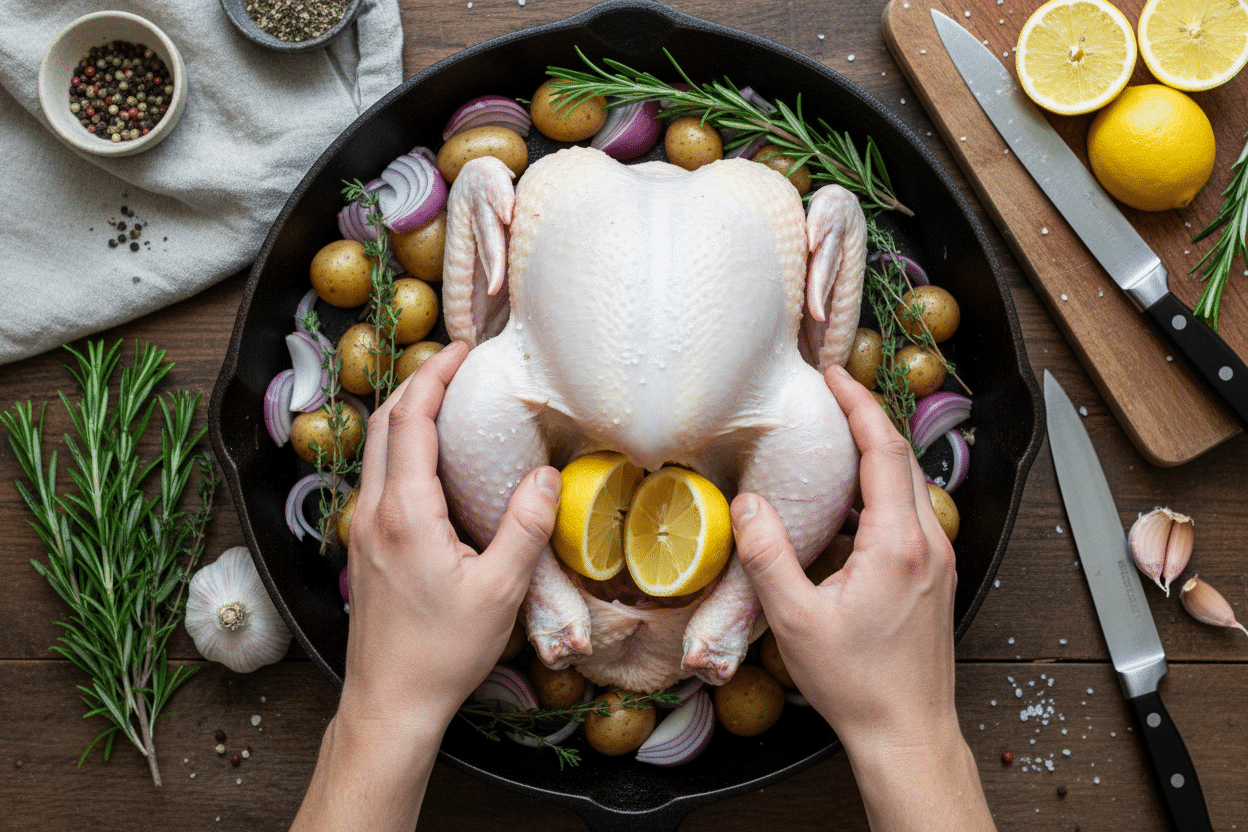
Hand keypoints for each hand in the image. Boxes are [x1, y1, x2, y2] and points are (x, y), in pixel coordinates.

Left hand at [293, 342, 559, 831]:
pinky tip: (430, 459)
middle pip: (382, 422)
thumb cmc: (444, 651)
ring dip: (404, 413)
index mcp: (405, 512)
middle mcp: (373, 511)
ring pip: (374, 449)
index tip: (461, 350)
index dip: (434, 376)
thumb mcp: (500, 590)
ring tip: (444, 399)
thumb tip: (547, 477)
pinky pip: (377, 476)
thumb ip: (525, 527)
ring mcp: (362, 529)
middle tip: (454, 364)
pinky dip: (400, 446)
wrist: (390, 700)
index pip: (410, 420)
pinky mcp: (363, 547)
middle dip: (415, 383)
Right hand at [732, 366, 991, 831]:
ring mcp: (938, 562)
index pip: (885, 451)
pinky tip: (846, 509)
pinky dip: (880, 493)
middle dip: (867, 420)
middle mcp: (928, 544)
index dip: (859, 406)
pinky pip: (910, 515)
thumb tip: (747, 504)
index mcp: (898, 544)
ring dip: (875, 457)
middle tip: (829, 398)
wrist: (908, 732)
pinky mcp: (935, 578)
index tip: (833, 377)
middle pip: (903, 460)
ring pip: (910, 487)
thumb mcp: (795, 620)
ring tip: (832, 445)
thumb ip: (768, 556)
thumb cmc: (856, 683)